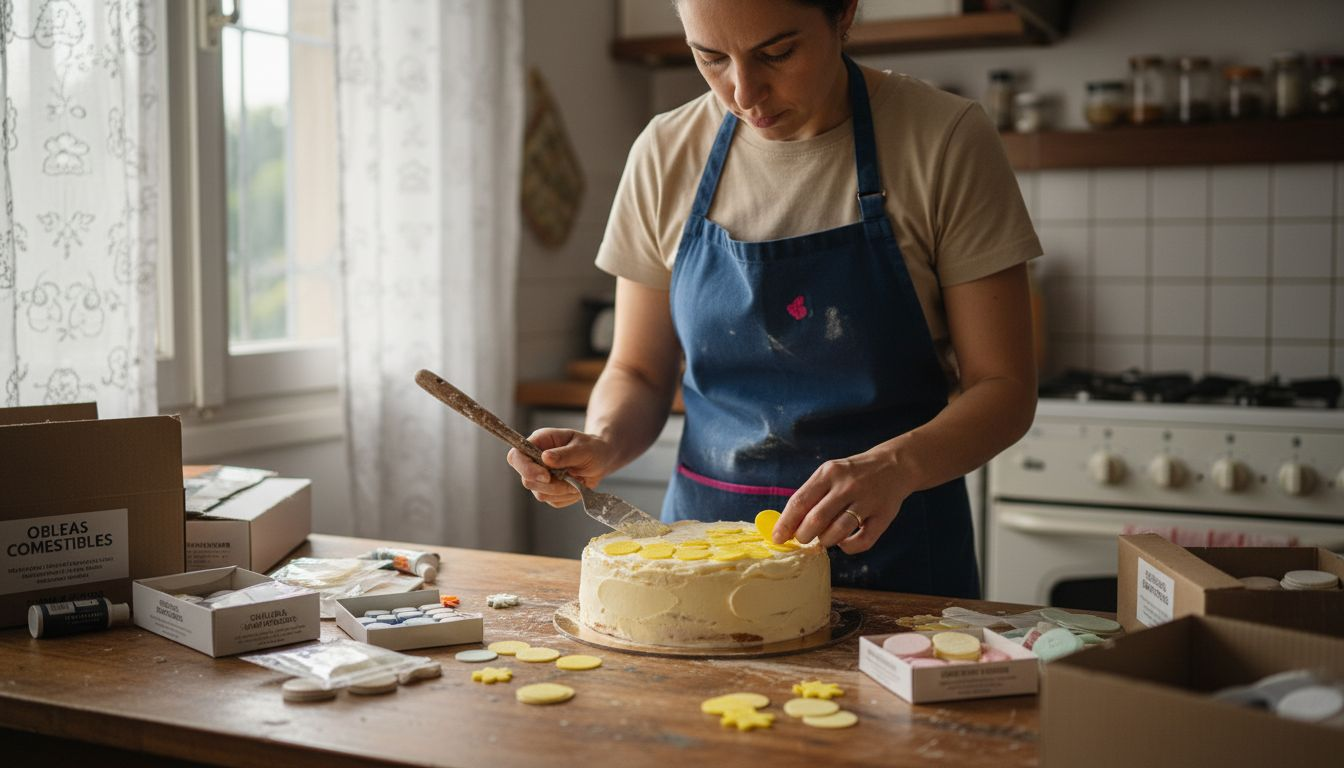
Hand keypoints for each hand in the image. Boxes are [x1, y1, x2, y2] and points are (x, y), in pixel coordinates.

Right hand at [506, 428, 615, 507]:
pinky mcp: (549, 492)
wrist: (601, 460)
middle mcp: (535, 460)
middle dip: (552, 484)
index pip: (516, 456)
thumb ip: (565, 454)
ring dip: (563, 491)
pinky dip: (568, 497)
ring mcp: (540, 478)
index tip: (546, 476)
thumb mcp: (583, 448)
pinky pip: (553, 501)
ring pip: (540, 494)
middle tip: (572, 478)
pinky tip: (577, 486)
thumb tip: (545, 457)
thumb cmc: (592, 448)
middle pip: (527, 480)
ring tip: (577, 480)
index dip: (526, 468)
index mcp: (539, 442)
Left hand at [772, 447, 911, 554]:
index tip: (777, 538)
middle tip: (803, 538)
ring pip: (837, 532)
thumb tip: (786, 524)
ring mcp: (867, 501)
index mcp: (829, 473)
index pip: (800, 501)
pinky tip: (843, 542)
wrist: (894, 465)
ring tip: (823, 539)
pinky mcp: (883, 516)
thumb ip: (811, 495)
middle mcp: (847, 486)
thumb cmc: (853, 474)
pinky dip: (847, 548)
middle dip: (803, 536)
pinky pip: (862, 541)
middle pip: (816, 520)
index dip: (785, 523)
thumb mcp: (830, 473)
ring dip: (825, 541)